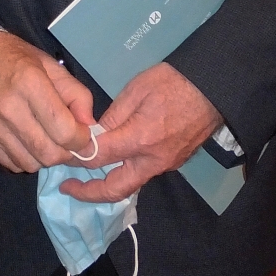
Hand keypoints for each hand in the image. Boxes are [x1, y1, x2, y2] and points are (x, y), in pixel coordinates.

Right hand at [0, 30, 93, 172]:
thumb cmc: (15, 57)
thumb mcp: (51, 66)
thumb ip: (76, 94)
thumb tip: (89, 125)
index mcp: (30, 84)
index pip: (64, 130)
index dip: (81, 140)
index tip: (83, 135)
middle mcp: (9, 108)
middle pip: (48, 153)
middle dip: (66, 154)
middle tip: (68, 142)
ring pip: (30, 164)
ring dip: (45, 158)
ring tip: (46, 140)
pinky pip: (11, 165)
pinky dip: (25, 159)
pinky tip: (26, 142)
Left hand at [60, 61, 222, 202]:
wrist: (214, 87)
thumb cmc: (174, 81)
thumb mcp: (136, 89)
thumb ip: (113, 115)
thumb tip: (94, 133)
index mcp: (140, 139)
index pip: (99, 157)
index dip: (77, 158)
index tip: (62, 156)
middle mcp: (153, 160)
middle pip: (116, 189)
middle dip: (89, 194)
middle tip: (68, 188)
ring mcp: (166, 164)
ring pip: (131, 184)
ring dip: (108, 185)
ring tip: (87, 177)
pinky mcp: (174, 162)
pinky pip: (144, 174)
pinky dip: (125, 174)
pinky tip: (114, 163)